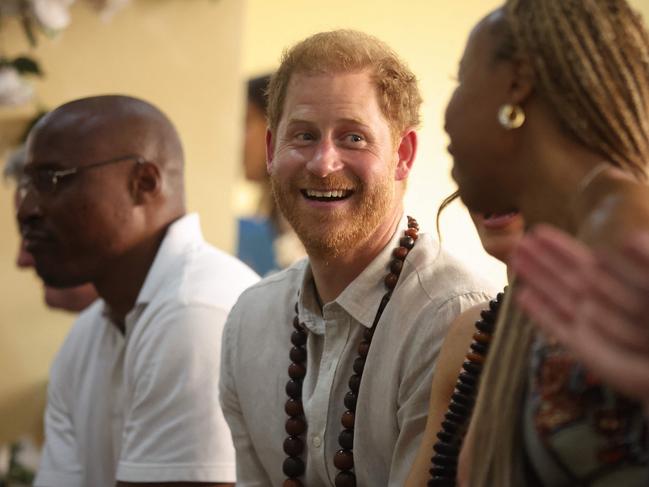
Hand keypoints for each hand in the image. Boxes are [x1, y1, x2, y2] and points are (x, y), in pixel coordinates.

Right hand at [512, 224, 648, 411]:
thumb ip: (645, 260)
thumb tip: (626, 237)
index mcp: (617, 285)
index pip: (581, 261)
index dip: (560, 247)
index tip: (538, 231)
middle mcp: (599, 303)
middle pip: (562, 277)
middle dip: (540, 259)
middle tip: (517, 242)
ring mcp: (589, 325)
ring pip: (555, 296)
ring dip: (534, 278)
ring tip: (514, 260)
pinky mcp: (582, 348)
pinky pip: (556, 326)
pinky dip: (538, 312)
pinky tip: (521, 296)